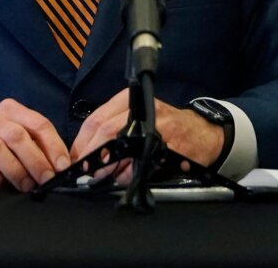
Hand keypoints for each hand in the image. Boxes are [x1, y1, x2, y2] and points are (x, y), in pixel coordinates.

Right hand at [0, 99, 69, 190]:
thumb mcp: (16, 139)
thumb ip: (37, 146)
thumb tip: (61, 166)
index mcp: (11, 110)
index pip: (38, 123)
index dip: (54, 146)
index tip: (62, 166)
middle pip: (18, 136)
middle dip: (37, 161)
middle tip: (47, 180)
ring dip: (17, 171)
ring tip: (27, 186)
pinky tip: (2, 186)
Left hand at [69, 89, 226, 181]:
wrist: (201, 134)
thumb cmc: (165, 125)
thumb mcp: (137, 115)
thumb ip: (111, 128)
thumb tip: (84, 152)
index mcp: (130, 100)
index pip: (96, 119)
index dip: (81, 142)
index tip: (76, 158)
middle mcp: (143, 110)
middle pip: (105, 132)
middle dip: (91, 156)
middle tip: (86, 172)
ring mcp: (156, 128)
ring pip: (120, 150)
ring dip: (108, 168)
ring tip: (107, 174)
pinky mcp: (166, 147)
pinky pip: (138, 166)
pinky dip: (127, 176)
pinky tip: (127, 176)